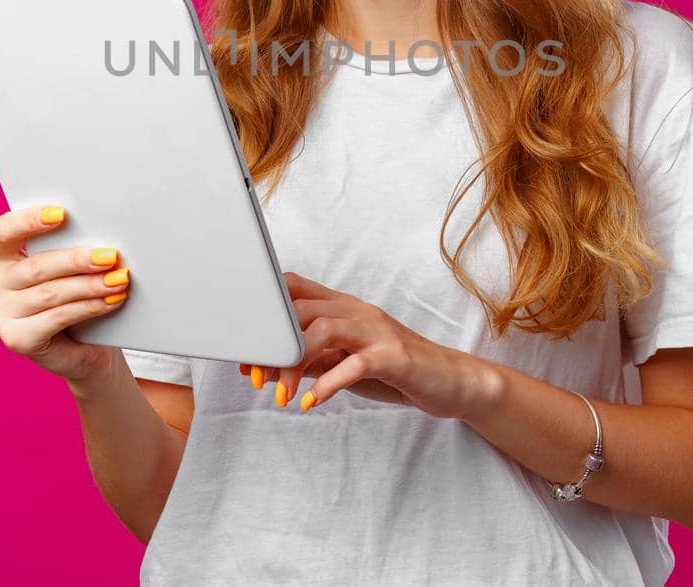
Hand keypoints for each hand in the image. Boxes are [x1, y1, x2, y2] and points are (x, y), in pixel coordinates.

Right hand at [0, 204, 132, 381]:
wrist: (74, 349)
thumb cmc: (67, 296)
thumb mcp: (61, 269)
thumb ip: (66, 248)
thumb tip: (97, 239)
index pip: (4, 231)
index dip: (29, 221)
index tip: (61, 214)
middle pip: (37, 266)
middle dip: (77, 260)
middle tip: (110, 256)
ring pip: (51, 292)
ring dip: (90, 285)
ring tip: (119, 279)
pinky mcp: (16, 339)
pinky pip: (58, 317)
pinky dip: (89, 307)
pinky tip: (111, 300)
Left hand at [237, 271, 479, 416]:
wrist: (450, 381)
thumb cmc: (393, 370)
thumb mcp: (343, 362)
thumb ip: (309, 360)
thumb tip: (264, 366)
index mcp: (344, 307)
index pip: (294, 288)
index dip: (262, 313)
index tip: (242, 348)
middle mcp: (359, 311)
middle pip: (301, 309)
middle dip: (271, 344)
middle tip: (256, 377)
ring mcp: (378, 331)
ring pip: (324, 330)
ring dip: (295, 364)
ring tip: (283, 396)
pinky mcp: (395, 357)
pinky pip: (355, 364)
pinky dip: (328, 384)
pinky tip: (311, 403)